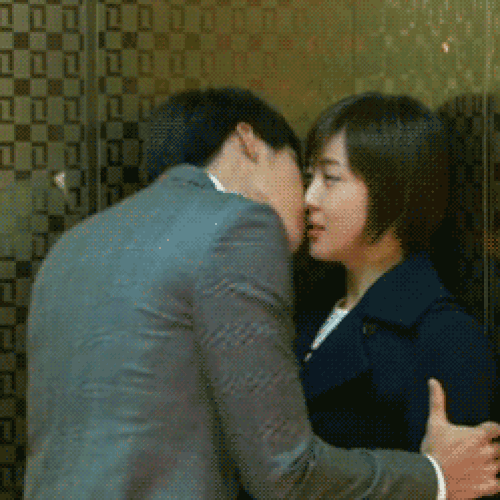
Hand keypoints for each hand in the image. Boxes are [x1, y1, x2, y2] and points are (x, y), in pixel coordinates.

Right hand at [421, 378, 499, 498]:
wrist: (431, 478)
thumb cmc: (433, 448)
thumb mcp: (434, 422)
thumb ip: (437, 401)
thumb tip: (433, 380)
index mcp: (478, 436)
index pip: (496, 429)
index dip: (491, 430)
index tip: (484, 433)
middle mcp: (487, 452)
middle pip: (499, 447)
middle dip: (490, 447)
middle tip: (474, 449)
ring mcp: (489, 470)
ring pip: (499, 464)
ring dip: (491, 463)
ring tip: (474, 463)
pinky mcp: (488, 486)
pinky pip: (498, 483)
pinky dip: (493, 480)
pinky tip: (481, 476)